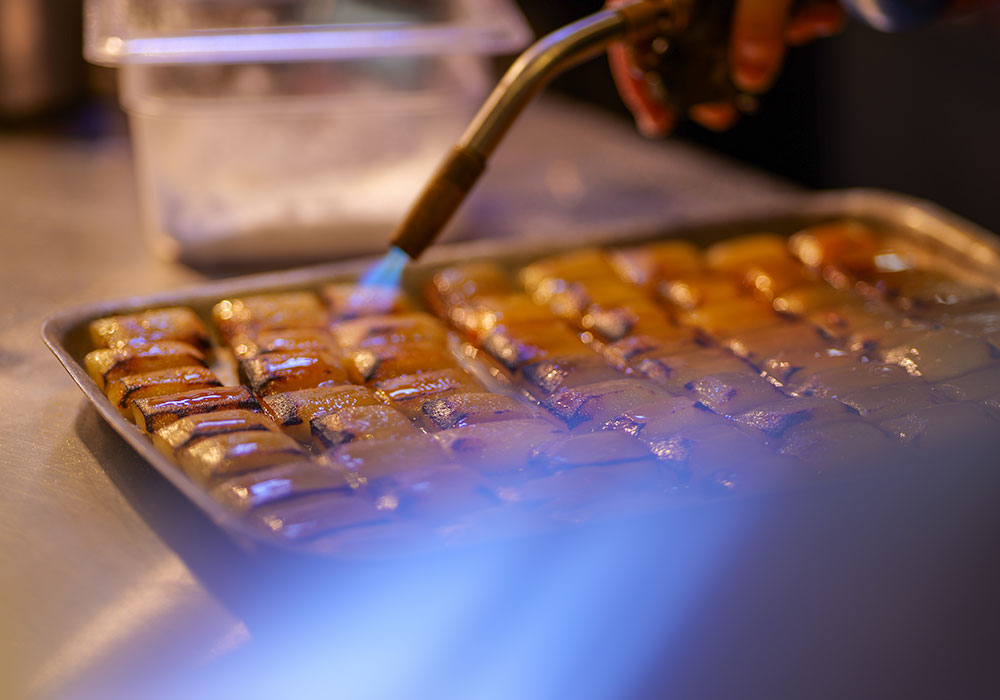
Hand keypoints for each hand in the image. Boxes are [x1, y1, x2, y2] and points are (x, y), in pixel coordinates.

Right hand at [609, 0, 845, 135]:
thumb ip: (761, 20)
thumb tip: (752, 75)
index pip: (630, 20)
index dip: (637, 71)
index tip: (657, 114)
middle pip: (673, 35)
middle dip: (700, 79)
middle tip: (719, 114)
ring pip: (721, 30)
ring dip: (754, 55)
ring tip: (778, 63)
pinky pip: (762, 15)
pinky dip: (791, 25)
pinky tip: (818, 18)